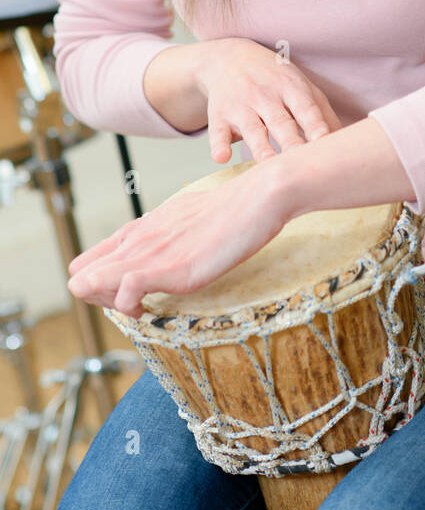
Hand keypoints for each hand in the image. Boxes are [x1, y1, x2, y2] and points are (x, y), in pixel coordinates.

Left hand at [67, 158, 289, 316]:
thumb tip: (163, 251)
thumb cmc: (230, 209)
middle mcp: (137, 240)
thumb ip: (165, 235)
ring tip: (142, 308)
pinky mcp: (170, 269)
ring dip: (110, 306)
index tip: (124, 294)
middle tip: (132, 304)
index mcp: (140, 229)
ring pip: (92, 284)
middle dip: (98, 299)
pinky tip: (152, 311)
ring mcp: (151, 253)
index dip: (97, 284)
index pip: (86, 263)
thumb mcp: (184, 218)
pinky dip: (132, 310)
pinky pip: (126, 293)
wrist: (257, 198)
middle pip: (81, 278)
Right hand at [195, 38, 342, 163]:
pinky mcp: (220, 116)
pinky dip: (219, 145)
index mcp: (292, 89)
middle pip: (281, 123)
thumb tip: (350, 145)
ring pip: (253, 130)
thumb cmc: (275, 79)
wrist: (229, 58)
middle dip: (292, 142)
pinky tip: (221, 157)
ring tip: (269, 166)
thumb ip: (324, 115)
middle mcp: (267, 96)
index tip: (326, 142)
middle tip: (302, 163)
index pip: (306, 110)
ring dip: (261, 148)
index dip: (316, 126)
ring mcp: (242, 106)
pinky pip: (218, 132)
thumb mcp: (302, 87)